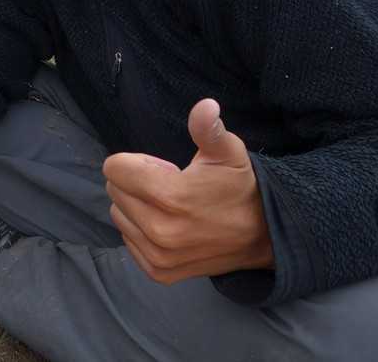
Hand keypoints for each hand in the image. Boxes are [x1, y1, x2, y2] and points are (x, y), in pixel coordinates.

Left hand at [102, 99, 273, 283]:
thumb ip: (208, 129)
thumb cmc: (239, 188)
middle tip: (170, 186)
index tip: (164, 169)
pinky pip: (127, 240)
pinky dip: (140, 230)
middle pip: (114, 190)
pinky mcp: (158, 271)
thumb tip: (205, 106)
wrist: (263, 236)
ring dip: (136, 206)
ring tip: (170, 207)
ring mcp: (157, 254)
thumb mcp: (228, 152)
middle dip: (136, 182)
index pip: (114, 168)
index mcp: (169, 196)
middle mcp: (158, 230)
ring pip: (119, 214)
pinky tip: (169, 226)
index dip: (137, 162)